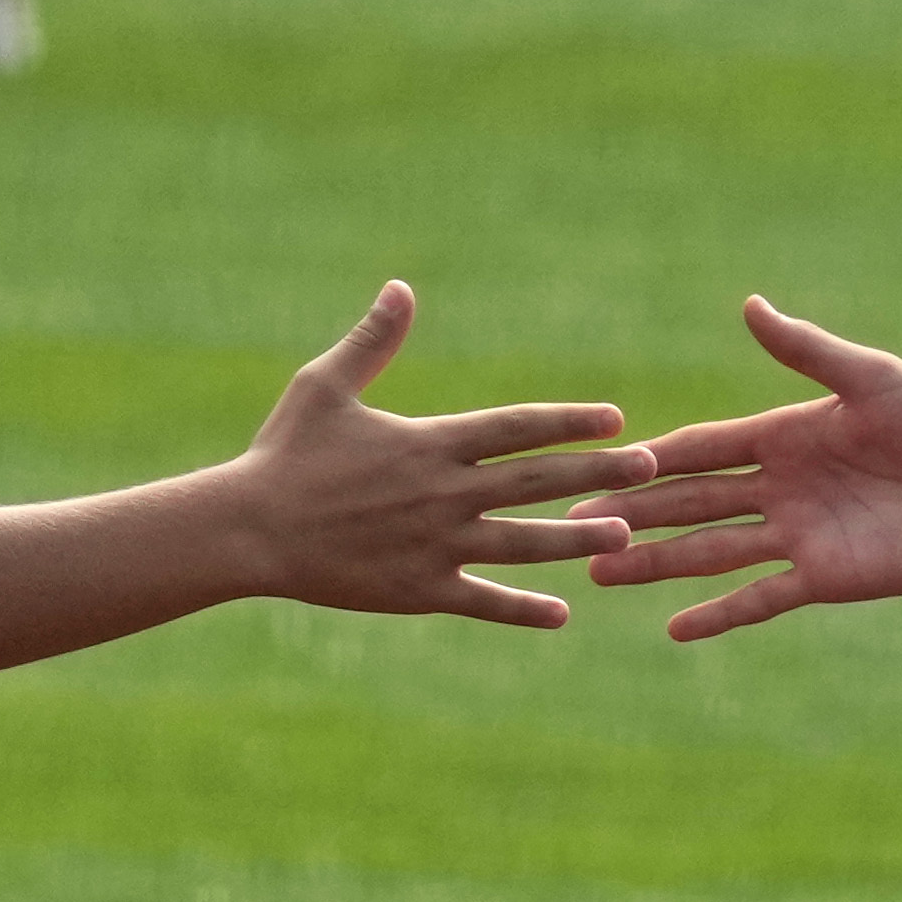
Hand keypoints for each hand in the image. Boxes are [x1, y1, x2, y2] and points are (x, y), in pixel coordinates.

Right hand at [229, 283, 636, 628]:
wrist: (250, 530)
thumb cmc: (285, 454)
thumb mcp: (324, 386)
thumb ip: (373, 340)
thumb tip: (401, 287)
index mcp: (430, 443)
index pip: (518, 427)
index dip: (570, 421)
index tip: (615, 418)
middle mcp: (444, 494)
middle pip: (537, 481)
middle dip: (598, 472)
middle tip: (651, 466)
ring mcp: (435, 546)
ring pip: (523, 543)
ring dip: (577, 539)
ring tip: (624, 535)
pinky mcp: (419, 591)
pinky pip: (482, 602)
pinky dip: (522, 609)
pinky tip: (561, 614)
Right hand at [583, 299, 901, 641]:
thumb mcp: (870, 379)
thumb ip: (807, 352)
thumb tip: (750, 305)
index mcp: (784, 435)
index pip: (702, 447)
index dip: (653, 458)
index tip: (598, 465)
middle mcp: (781, 488)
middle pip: (691, 503)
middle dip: (635, 515)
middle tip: (574, 527)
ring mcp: (798, 536)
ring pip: (711, 552)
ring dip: (657, 564)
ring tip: (600, 574)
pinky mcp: (825, 577)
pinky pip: (760, 598)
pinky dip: (719, 615)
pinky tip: (674, 629)